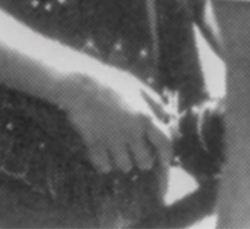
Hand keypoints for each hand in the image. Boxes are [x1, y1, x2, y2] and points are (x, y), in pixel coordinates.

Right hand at [58, 60, 173, 174]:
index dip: (167, 156)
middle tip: (134, 147)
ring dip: (123, 159)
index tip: (164, 161)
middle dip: (141, 157)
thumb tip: (169, 119)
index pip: (165, 144)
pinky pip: (105, 167)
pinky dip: (105, 162)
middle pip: (145, 162)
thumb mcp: (138, 87)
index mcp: (144, 116)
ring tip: (116, 144)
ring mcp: (112, 140)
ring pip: (125, 166)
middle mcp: (131, 131)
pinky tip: (103, 149)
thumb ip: (156, 103)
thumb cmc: (111, 82)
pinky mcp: (94, 145)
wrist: (80, 82)